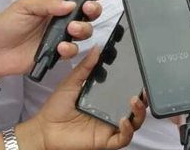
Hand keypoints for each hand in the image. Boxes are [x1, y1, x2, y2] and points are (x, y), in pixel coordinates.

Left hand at [0, 0, 113, 79]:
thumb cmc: (5, 26)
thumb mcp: (24, 6)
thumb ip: (47, 3)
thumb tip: (71, 4)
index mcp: (54, 5)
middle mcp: (61, 20)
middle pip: (88, 14)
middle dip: (93, 10)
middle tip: (87, 10)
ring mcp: (60, 37)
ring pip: (85, 32)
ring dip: (83, 29)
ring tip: (70, 30)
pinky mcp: (57, 54)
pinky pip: (73, 51)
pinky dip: (70, 49)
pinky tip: (60, 48)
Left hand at [18, 48, 146, 149]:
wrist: (44, 128)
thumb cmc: (57, 108)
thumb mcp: (72, 82)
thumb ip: (85, 66)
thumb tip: (97, 49)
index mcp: (107, 99)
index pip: (128, 91)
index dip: (138, 84)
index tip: (143, 73)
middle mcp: (112, 112)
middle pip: (137, 107)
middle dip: (145, 98)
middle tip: (145, 88)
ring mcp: (110, 127)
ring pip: (135, 123)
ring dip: (139, 112)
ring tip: (135, 100)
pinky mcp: (105, 140)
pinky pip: (123, 138)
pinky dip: (127, 130)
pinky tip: (123, 120)